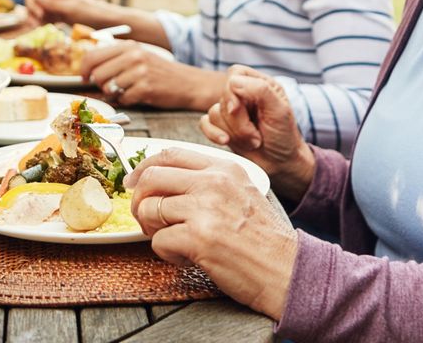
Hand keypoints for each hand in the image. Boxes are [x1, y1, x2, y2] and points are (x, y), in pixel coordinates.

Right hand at [24, 0, 108, 25]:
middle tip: (36, 26)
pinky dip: (42, 24)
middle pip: (33, 3)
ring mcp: (56, 7)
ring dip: (35, 20)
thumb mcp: (71, 8)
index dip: (32, 5)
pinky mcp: (59, 17)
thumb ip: (52, 2)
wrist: (106, 21)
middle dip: (31, 14)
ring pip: (37, 12)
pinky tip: (43, 30)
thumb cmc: (91, 12)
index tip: (39, 16)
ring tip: (38, 30)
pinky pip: (44, 19)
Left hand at [82, 41, 222, 110]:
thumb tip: (88, 72)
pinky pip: (123, 99)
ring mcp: (140, 72)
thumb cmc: (160, 72)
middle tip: (110, 87)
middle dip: (100, 85)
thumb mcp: (139, 57)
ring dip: (114, 94)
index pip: (93, 55)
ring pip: (108, 87)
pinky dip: (127, 101)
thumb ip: (116, 59)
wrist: (188, 83)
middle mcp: (134, 56)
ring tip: (127, 91)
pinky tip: (138, 96)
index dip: (84, 69)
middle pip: (97, 74)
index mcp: (129, 46)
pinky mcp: (146, 88)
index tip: (85, 77)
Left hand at [125, 147, 296, 319]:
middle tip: (144, 217)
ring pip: (149, 208)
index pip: (171, 153)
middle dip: (139, 199)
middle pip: (152, 176)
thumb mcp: (244, 192)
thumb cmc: (265, 239)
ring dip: (151, 229)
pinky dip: (166, 253)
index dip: (145, 168)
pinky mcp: (198, 238)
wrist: (287, 269)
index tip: (135, 182)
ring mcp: (205, 209)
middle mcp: (214, 182)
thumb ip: (212, 182)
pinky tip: (187, 257)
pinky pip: (157, 241)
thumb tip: (167, 181)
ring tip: (173, 241)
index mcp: (224, 168)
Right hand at [201, 66, 315, 201]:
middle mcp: (244, 95)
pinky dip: (213, 134)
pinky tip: (226, 141)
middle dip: (238, 121)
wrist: (281, 164)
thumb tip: (233, 81)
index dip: (232, 91)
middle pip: (223, 96)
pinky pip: (204, 123)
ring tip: (253, 141)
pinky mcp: (222, 127)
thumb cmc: (284, 137)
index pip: (235, 74)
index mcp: (260, 84)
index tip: (237, 109)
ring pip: (214, 112)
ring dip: (234, 132)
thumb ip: (260, 90)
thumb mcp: (279, 111)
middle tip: (256, 136)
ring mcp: (232, 112)